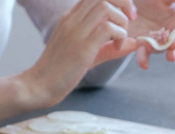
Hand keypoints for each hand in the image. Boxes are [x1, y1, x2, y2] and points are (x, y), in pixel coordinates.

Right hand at [19, 0, 138, 109]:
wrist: (40, 85)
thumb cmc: (62, 71)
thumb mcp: (88, 55)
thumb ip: (109, 48)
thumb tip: (135, 43)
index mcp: (71, 17)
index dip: (116, 1)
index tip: (126, 15)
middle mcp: (73, 19)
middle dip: (123, 3)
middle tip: (130, 20)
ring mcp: (76, 31)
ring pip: (106, 7)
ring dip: (121, 21)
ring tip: (120, 38)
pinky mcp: (82, 47)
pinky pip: (107, 29)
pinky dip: (119, 35)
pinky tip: (116, 48)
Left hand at [128, 0, 174, 68]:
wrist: (130, 6)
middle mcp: (169, 34)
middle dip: (174, 52)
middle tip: (171, 56)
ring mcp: (157, 41)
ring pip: (160, 51)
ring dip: (157, 53)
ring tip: (152, 53)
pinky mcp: (144, 45)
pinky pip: (145, 54)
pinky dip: (144, 60)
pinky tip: (144, 65)